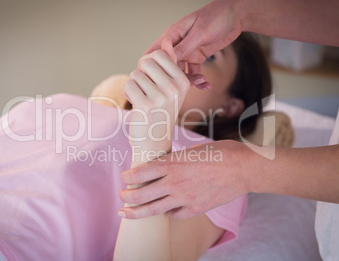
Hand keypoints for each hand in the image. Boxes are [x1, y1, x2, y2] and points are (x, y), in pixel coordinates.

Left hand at [118, 140, 249, 218]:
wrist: (243, 168)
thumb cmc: (220, 152)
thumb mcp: (191, 150)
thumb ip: (175, 160)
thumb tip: (163, 164)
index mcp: (171, 164)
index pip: (139, 173)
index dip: (127, 177)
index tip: (124, 177)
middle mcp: (174, 183)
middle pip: (140, 194)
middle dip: (126, 196)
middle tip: (121, 196)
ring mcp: (184, 199)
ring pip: (152, 210)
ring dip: (136, 212)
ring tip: (125, 213)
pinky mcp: (195, 209)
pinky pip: (174, 215)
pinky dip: (166, 213)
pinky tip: (164, 210)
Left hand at [123, 38, 189, 164]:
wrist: (155, 142)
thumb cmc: (161, 112)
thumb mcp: (171, 88)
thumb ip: (170, 64)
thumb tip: (167, 40)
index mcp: (183, 81)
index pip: (159, 54)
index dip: (149, 64)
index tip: (152, 78)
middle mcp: (175, 88)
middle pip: (146, 61)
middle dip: (140, 72)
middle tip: (145, 88)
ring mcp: (161, 97)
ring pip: (136, 74)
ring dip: (134, 85)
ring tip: (142, 98)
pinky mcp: (145, 105)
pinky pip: (129, 84)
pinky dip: (128, 93)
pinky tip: (136, 104)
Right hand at [144, 0, 242, 81]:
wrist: (237, 14)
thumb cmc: (217, 16)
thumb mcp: (199, 33)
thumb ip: (184, 47)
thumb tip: (167, 60)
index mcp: (172, 35)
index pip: (154, 54)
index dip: (153, 68)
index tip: (159, 80)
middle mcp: (177, 44)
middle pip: (167, 66)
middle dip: (173, 78)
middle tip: (185, 85)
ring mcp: (187, 51)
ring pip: (180, 71)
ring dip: (188, 80)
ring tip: (202, 82)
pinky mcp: (197, 56)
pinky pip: (193, 71)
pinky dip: (198, 79)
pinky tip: (206, 84)